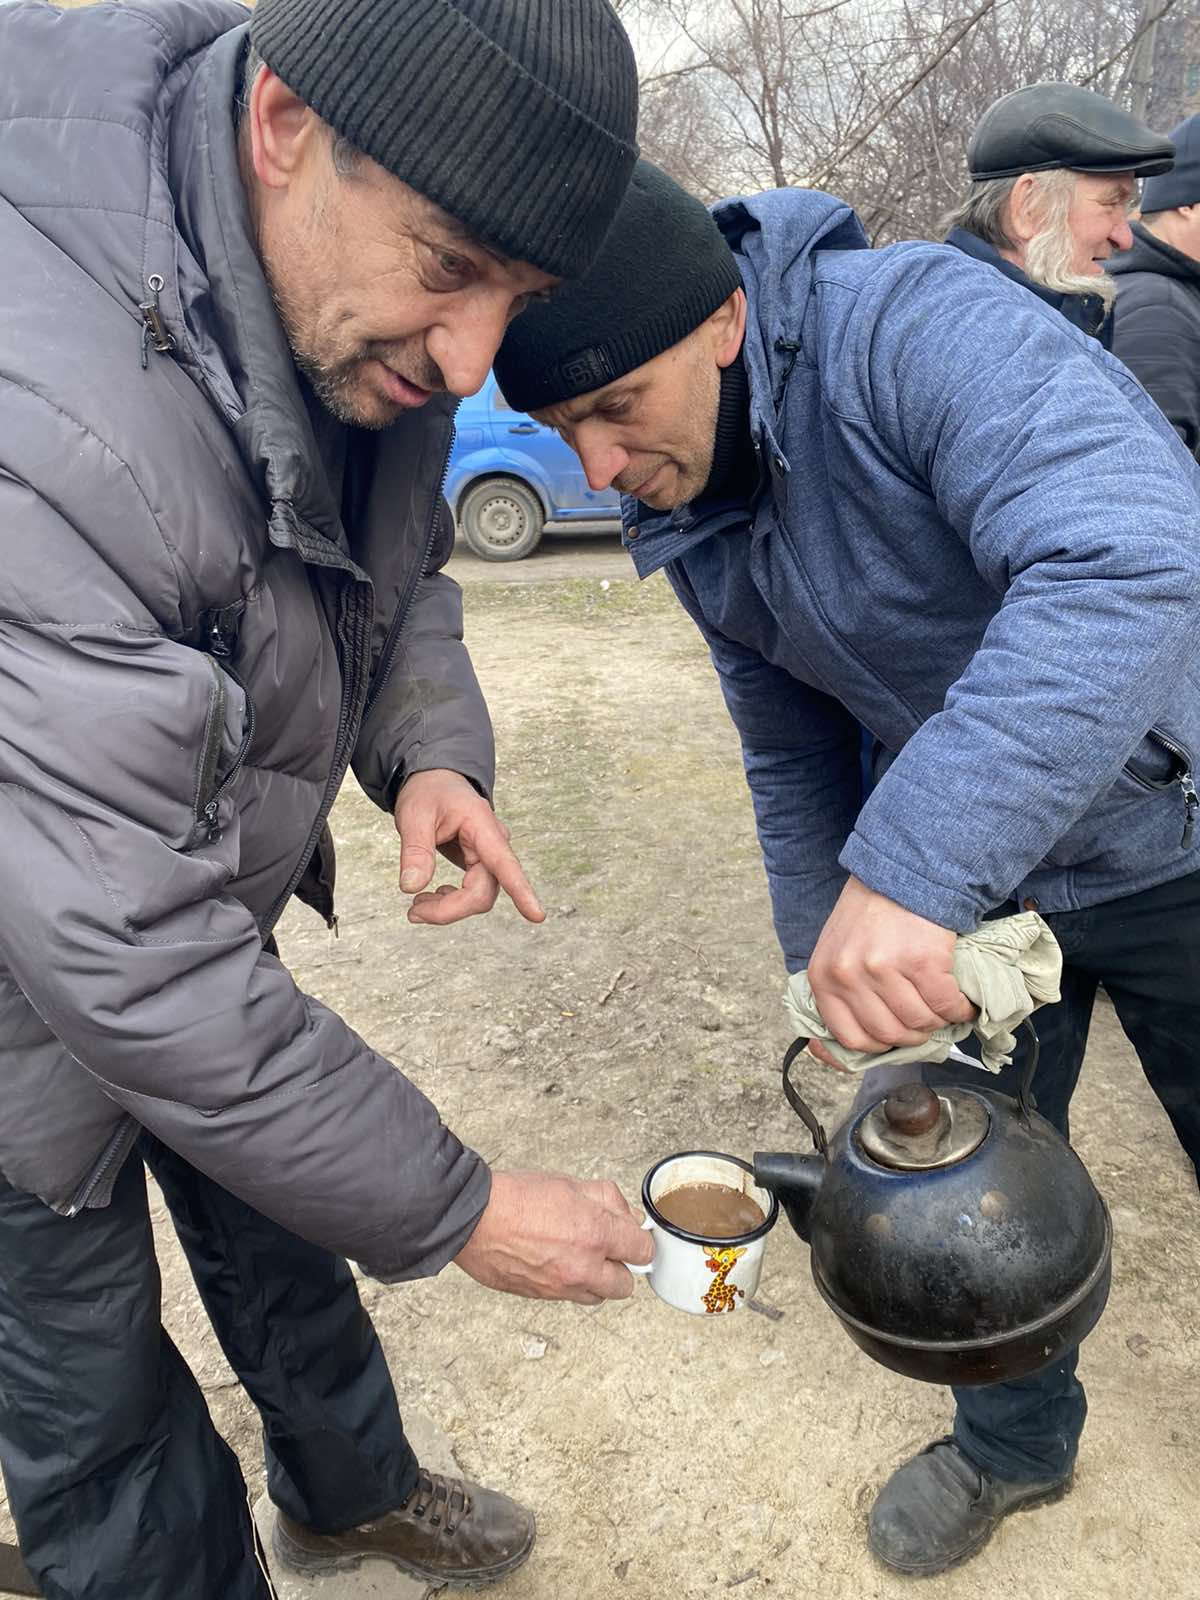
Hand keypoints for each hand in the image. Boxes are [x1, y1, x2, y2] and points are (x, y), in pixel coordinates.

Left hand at [393, 769, 543, 925]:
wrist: (436, 783)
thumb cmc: (428, 794)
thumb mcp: (414, 815)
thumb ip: (415, 851)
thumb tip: (410, 888)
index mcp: (482, 826)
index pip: (504, 864)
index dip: (521, 892)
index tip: (537, 916)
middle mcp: (494, 844)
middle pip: (482, 893)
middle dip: (448, 909)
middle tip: (412, 912)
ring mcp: (490, 857)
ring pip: (478, 898)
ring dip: (448, 908)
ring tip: (417, 906)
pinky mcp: (481, 866)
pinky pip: (473, 893)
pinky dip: (451, 902)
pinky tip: (433, 896)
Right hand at [453, 1170, 653, 1304]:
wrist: (474, 1219)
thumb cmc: (517, 1197)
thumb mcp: (570, 1184)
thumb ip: (608, 1200)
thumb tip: (629, 1216)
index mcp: (596, 1235)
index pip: (642, 1250)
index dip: (640, 1241)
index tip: (634, 1237)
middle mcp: (583, 1268)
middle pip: (625, 1285)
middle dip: (621, 1267)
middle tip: (608, 1249)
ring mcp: (561, 1287)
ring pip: (597, 1296)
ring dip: (596, 1281)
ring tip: (579, 1257)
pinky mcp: (540, 1297)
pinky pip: (568, 1297)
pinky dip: (569, 1285)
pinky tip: (555, 1262)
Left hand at [806, 876, 974, 1058]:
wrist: (905, 873)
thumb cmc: (871, 912)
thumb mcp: (837, 950)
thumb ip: (840, 992)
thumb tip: (831, 1049)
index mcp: (824, 977)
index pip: (849, 1037)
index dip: (878, 1045)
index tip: (894, 1039)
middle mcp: (849, 976)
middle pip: (888, 1035)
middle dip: (913, 1035)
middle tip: (925, 1021)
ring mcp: (885, 970)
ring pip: (919, 1023)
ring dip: (938, 1022)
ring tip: (942, 1008)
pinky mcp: (922, 962)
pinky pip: (946, 1005)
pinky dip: (959, 1009)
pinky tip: (960, 1002)